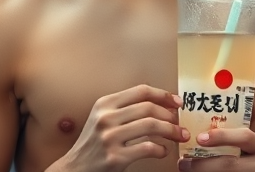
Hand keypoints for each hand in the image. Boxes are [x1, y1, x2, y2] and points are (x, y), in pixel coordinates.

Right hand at [54, 84, 189, 171]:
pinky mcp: (115, 158)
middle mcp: (106, 118)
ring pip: (151, 126)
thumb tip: (160, 105)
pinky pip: (147, 148)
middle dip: (170, 115)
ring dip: (171, 131)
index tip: (177, 102)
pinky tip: (163, 151)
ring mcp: (110, 138)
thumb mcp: (102, 118)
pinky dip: (161, 149)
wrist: (74, 168)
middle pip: (148, 108)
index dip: (163, 95)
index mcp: (104, 104)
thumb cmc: (92, 144)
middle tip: (180, 123)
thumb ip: (124, 109)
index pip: (141, 91)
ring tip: (179, 136)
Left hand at [177, 128, 254, 171]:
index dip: (221, 136)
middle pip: (230, 164)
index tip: (199, 138)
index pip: (245, 137)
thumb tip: (203, 126)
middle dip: (202, 164)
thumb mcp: (250, 148)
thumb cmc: (250, 160)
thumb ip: (235, 138)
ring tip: (186, 169)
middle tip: (183, 162)